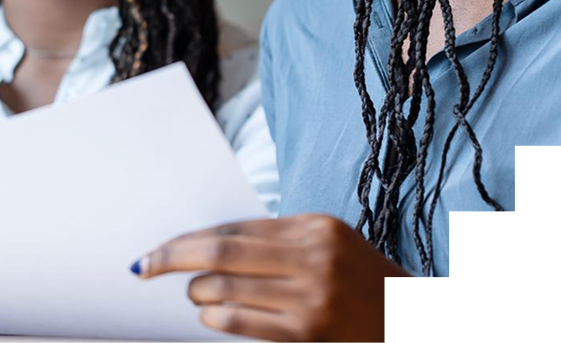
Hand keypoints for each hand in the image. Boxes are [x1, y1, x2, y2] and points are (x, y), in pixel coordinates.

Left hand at [133, 214, 413, 341]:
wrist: (415, 321)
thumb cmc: (359, 281)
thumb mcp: (326, 246)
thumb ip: (275, 242)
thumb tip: (207, 246)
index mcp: (316, 228)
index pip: (234, 228)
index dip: (189, 238)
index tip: (158, 247)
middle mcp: (315, 258)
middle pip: (222, 252)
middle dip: (175, 259)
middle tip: (146, 266)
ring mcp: (313, 297)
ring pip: (226, 289)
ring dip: (198, 293)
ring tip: (194, 295)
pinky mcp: (308, 332)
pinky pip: (242, 322)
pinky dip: (216, 318)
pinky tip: (209, 316)